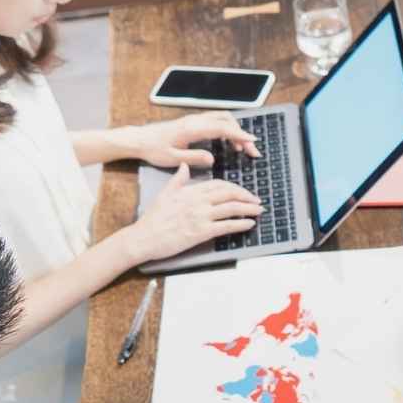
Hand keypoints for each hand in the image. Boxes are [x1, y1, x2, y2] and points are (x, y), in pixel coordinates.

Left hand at [111, 114, 259, 168]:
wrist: (141, 139)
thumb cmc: (154, 149)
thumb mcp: (172, 158)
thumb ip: (193, 157)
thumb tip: (212, 159)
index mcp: (192, 128)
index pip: (222, 128)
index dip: (239, 135)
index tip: (252, 142)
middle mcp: (196, 120)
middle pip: (227, 121)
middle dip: (242, 135)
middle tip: (252, 151)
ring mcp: (195, 119)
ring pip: (223, 119)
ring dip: (236, 131)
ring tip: (243, 148)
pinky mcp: (194, 122)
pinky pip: (217, 121)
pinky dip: (228, 129)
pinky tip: (230, 143)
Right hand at [125, 164, 261, 261]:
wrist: (144, 237)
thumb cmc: (153, 218)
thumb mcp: (164, 193)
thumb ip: (178, 179)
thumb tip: (184, 165)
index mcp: (190, 191)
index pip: (219, 185)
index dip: (235, 188)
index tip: (243, 192)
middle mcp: (197, 201)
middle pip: (229, 194)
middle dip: (246, 196)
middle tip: (257, 201)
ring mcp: (200, 216)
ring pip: (231, 209)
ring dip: (249, 209)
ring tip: (259, 211)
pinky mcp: (201, 232)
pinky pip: (226, 226)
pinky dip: (241, 224)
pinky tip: (249, 224)